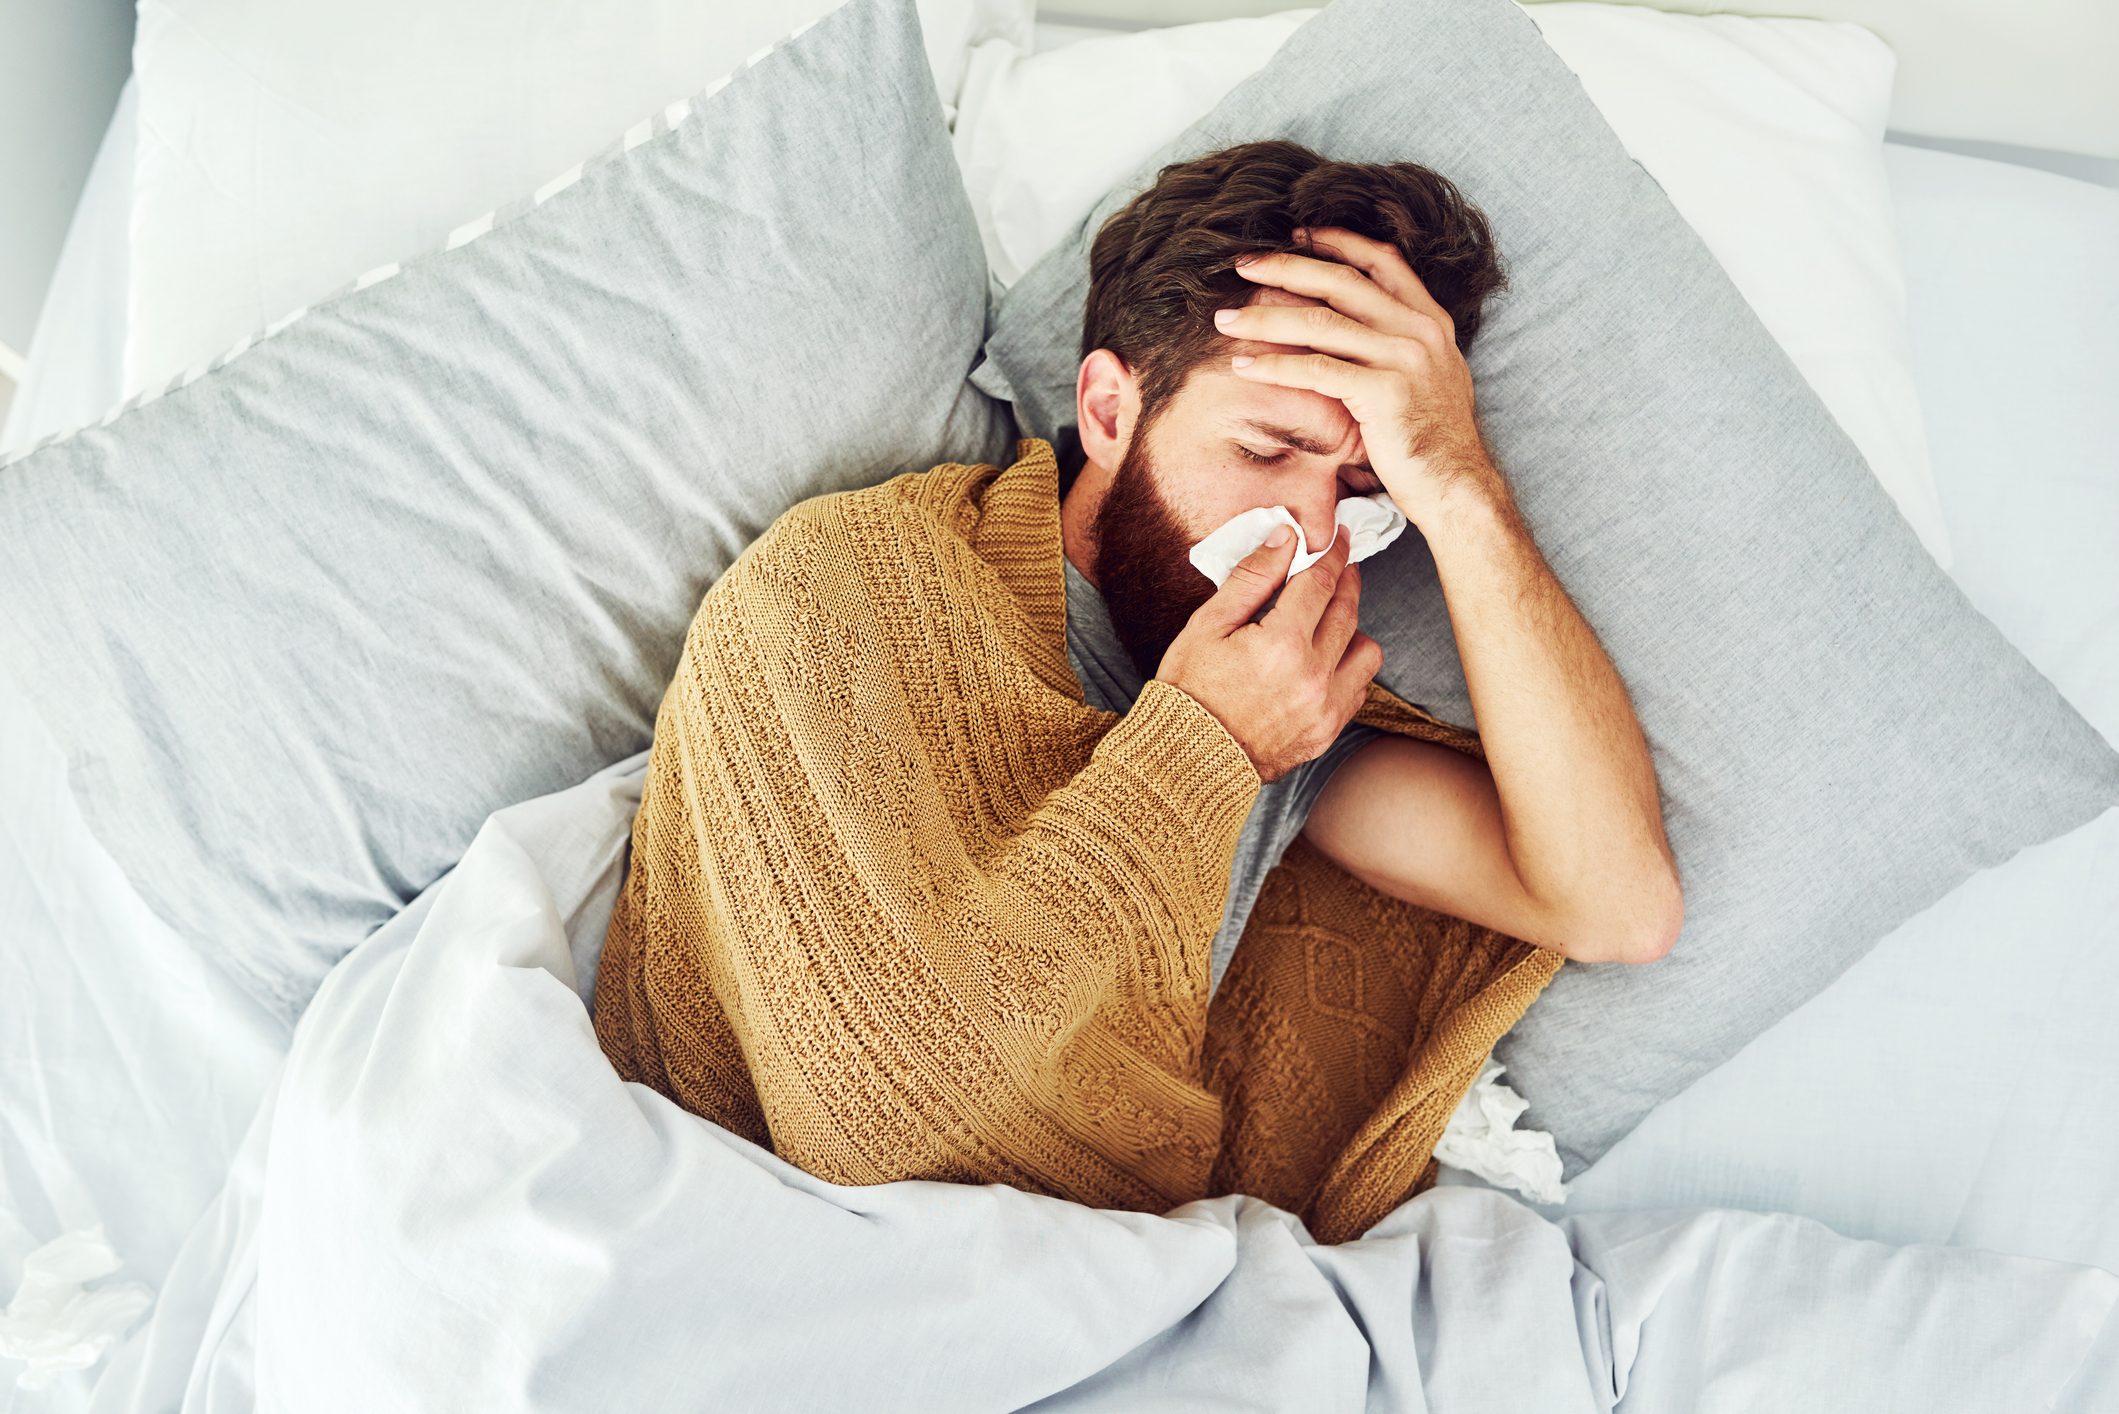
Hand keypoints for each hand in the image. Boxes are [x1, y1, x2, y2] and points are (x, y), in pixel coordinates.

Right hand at [1153, 518, 1382, 783]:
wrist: (1189, 758)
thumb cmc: (1190, 689)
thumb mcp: (1208, 626)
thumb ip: (1251, 579)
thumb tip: (1285, 538)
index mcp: (1281, 644)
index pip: (1320, 584)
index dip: (1332, 556)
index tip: (1338, 541)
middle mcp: (1312, 676)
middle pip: (1347, 612)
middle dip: (1347, 582)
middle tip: (1341, 566)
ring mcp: (1325, 707)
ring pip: (1367, 652)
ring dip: (1354, 628)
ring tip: (1331, 621)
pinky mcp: (1327, 731)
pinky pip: (1359, 689)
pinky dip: (1349, 668)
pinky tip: (1325, 660)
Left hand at [1219, 225, 1503, 523]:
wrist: (1457, 485)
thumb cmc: (1432, 439)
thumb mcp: (1428, 376)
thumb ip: (1398, 344)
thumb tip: (1353, 326)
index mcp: (1430, 319)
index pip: (1381, 260)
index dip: (1337, 242)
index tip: (1296, 235)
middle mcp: (1419, 330)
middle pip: (1341, 282)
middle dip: (1286, 268)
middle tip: (1244, 263)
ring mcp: (1404, 359)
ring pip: (1320, 324)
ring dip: (1265, 318)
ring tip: (1226, 319)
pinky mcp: (1384, 393)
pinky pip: (1317, 371)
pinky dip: (1274, 366)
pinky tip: (1244, 366)